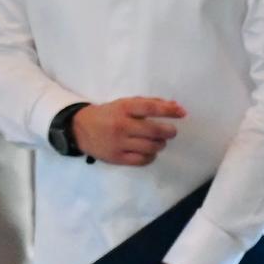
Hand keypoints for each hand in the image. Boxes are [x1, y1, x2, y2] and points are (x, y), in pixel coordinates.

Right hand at [72, 97, 186, 166]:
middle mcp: (121, 125)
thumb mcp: (125, 103)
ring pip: (150, 147)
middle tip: (171, 132)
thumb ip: (149, 103)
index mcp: (124, 108)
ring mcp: (118, 143)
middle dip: (168, 132)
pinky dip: (150, 156)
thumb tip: (176, 106)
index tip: (182, 113)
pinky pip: (142, 160)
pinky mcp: (116, 158)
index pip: (151, 108)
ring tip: (159, 142)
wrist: (80, 128)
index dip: (169, 110)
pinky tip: (149, 152)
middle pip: (154, 131)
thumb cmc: (108, 114)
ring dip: (160, 144)